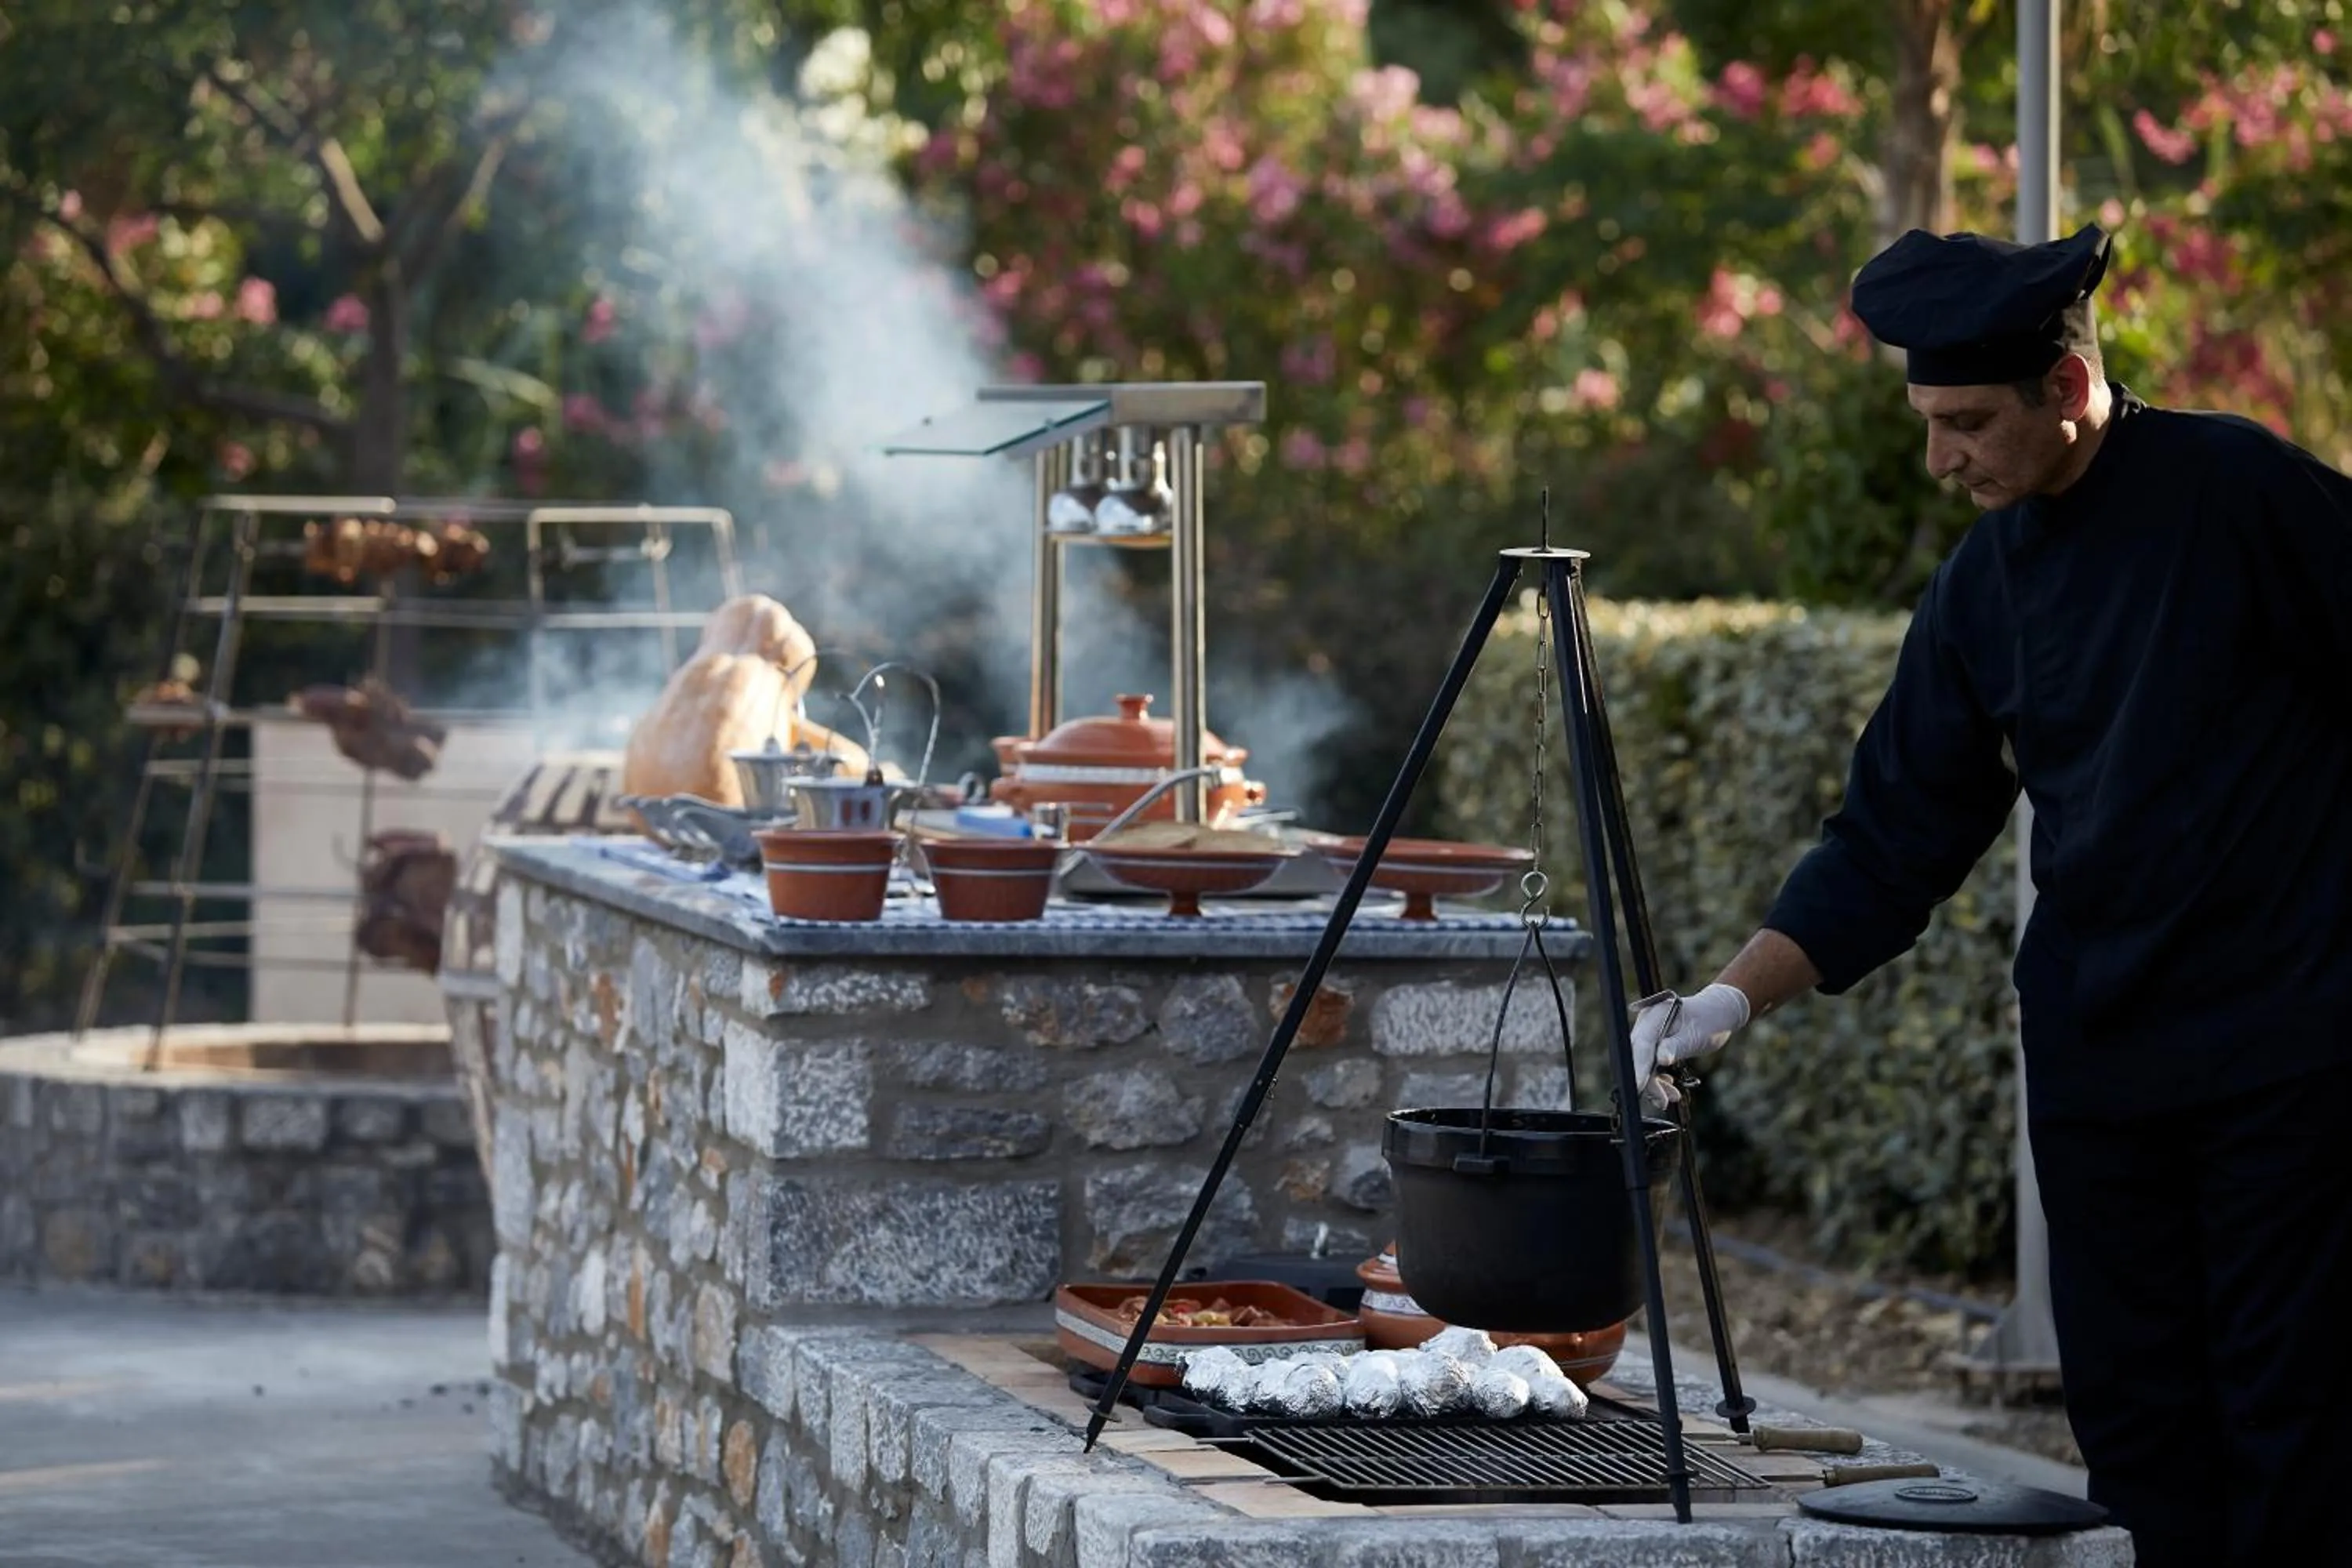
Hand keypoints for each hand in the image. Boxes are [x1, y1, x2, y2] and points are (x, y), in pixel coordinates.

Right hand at [1628, 983, 1750, 1108]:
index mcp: (1655, 1016)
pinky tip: (1670, 1087)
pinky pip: (1649, 1064)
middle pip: (1638, 1056)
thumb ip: (1676, 1047)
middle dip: (1648, 1080)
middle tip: (1663, 1101)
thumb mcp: (1696, 1036)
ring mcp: (1648, 1033)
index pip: (1642, 1044)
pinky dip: (1658, 1078)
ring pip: (1642, 1063)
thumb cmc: (1710, 1022)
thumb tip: (1660, 1060)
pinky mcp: (1652, 1044)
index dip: (1639, 1067)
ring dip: (1654, 1083)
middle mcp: (1646, 1023)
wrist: (1717, 1014)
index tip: (1639, 1087)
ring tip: (1673, 1097)